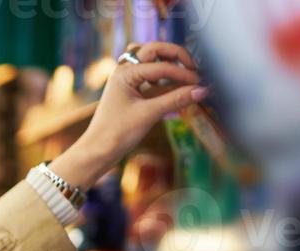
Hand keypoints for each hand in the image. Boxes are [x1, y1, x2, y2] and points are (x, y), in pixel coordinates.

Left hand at [50, 41, 207, 189]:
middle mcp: (124, 71)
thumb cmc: (116, 133)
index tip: (199, 84)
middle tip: (193, 68)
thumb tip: (202, 90)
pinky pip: (148, 74)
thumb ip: (176, 100)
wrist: (98, 151)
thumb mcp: (149, 115)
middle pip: (154, 50)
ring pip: (149, 58)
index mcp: (125, 73)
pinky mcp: (129, 90)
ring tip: (183, 74)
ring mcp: (126, 79)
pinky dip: (161, 76)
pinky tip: (171, 87)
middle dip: (175, 55)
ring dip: (166, 61)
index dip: (183, 73)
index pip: (161, 66)